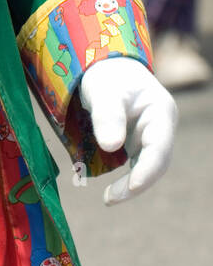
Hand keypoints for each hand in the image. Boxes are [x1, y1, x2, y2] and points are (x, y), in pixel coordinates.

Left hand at [79, 57, 177, 204]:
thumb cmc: (105, 75)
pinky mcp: (139, 141)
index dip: (147, 171)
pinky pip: (137, 163)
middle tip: (110, 198)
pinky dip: (126, 176)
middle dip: (137, 183)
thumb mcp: (103, 91)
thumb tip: (110, 146)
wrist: (103, 66)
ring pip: (147, 165)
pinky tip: (112, 188)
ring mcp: (152, 134)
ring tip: (109, 198)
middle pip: (156, 161)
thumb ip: (107, 115)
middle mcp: (161, 126)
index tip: (131, 186)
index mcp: (161, 111)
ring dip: (131, 184)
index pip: (159, 148)